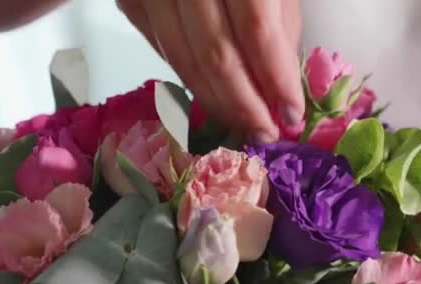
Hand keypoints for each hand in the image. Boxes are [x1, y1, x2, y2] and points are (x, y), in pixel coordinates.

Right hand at [116, 0, 303, 142]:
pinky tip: (213, 95)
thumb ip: (280, 26)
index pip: (256, 29)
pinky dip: (190, 79)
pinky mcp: (130, 0)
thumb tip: (279, 88)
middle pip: (214, 54)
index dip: (275, 79)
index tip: (291, 116)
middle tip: (265, 133)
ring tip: (243, 124)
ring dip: (216, 101)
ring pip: (183, 60)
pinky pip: (162, 51)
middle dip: (243, 105)